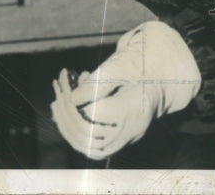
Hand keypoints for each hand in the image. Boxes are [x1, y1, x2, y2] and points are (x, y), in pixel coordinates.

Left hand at [50, 21, 200, 159]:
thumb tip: (72, 98)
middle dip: (65, 110)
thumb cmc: (139, 69)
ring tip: (57, 99)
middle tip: (58, 87)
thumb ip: (99, 82)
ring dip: (64, 121)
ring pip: (83, 142)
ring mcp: (121, 143)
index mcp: (134, 109)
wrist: (157, 85)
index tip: (65, 81)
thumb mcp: (122, 67)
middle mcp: (129, 132)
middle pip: (86, 131)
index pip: (94, 114)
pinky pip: (85, 145)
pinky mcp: (112, 148)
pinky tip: (62, 111)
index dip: (74, 100)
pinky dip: (70, 129)